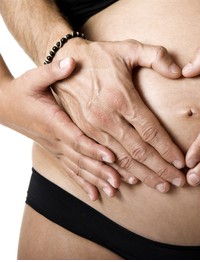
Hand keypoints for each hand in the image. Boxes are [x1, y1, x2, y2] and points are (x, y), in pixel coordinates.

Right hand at [0, 58, 118, 200]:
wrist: (4, 106)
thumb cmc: (22, 90)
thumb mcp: (34, 78)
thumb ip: (53, 71)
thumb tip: (71, 61)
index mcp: (54, 122)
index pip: (76, 138)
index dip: (93, 148)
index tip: (111, 155)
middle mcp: (56, 139)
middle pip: (81, 158)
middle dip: (102, 171)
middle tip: (121, 181)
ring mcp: (56, 148)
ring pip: (79, 168)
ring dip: (97, 180)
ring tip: (115, 190)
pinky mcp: (57, 152)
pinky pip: (71, 171)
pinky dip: (84, 184)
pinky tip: (96, 196)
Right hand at [53, 39, 185, 192]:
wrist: (64, 59)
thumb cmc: (101, 56)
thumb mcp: (129, 48)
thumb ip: (156, 56)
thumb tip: (180, 71)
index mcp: (122, 98)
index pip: (151, 132)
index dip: (167, 150)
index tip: (181, 163)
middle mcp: (106, 117)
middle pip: (138, 151)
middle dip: (160, 169)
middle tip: (178, 182)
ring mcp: (91, 128)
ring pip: (120, 160)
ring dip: (142, 175)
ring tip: (160, 185)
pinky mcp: (80, 133)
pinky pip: (98, 159)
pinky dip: (114, 173)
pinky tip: (127, 182)